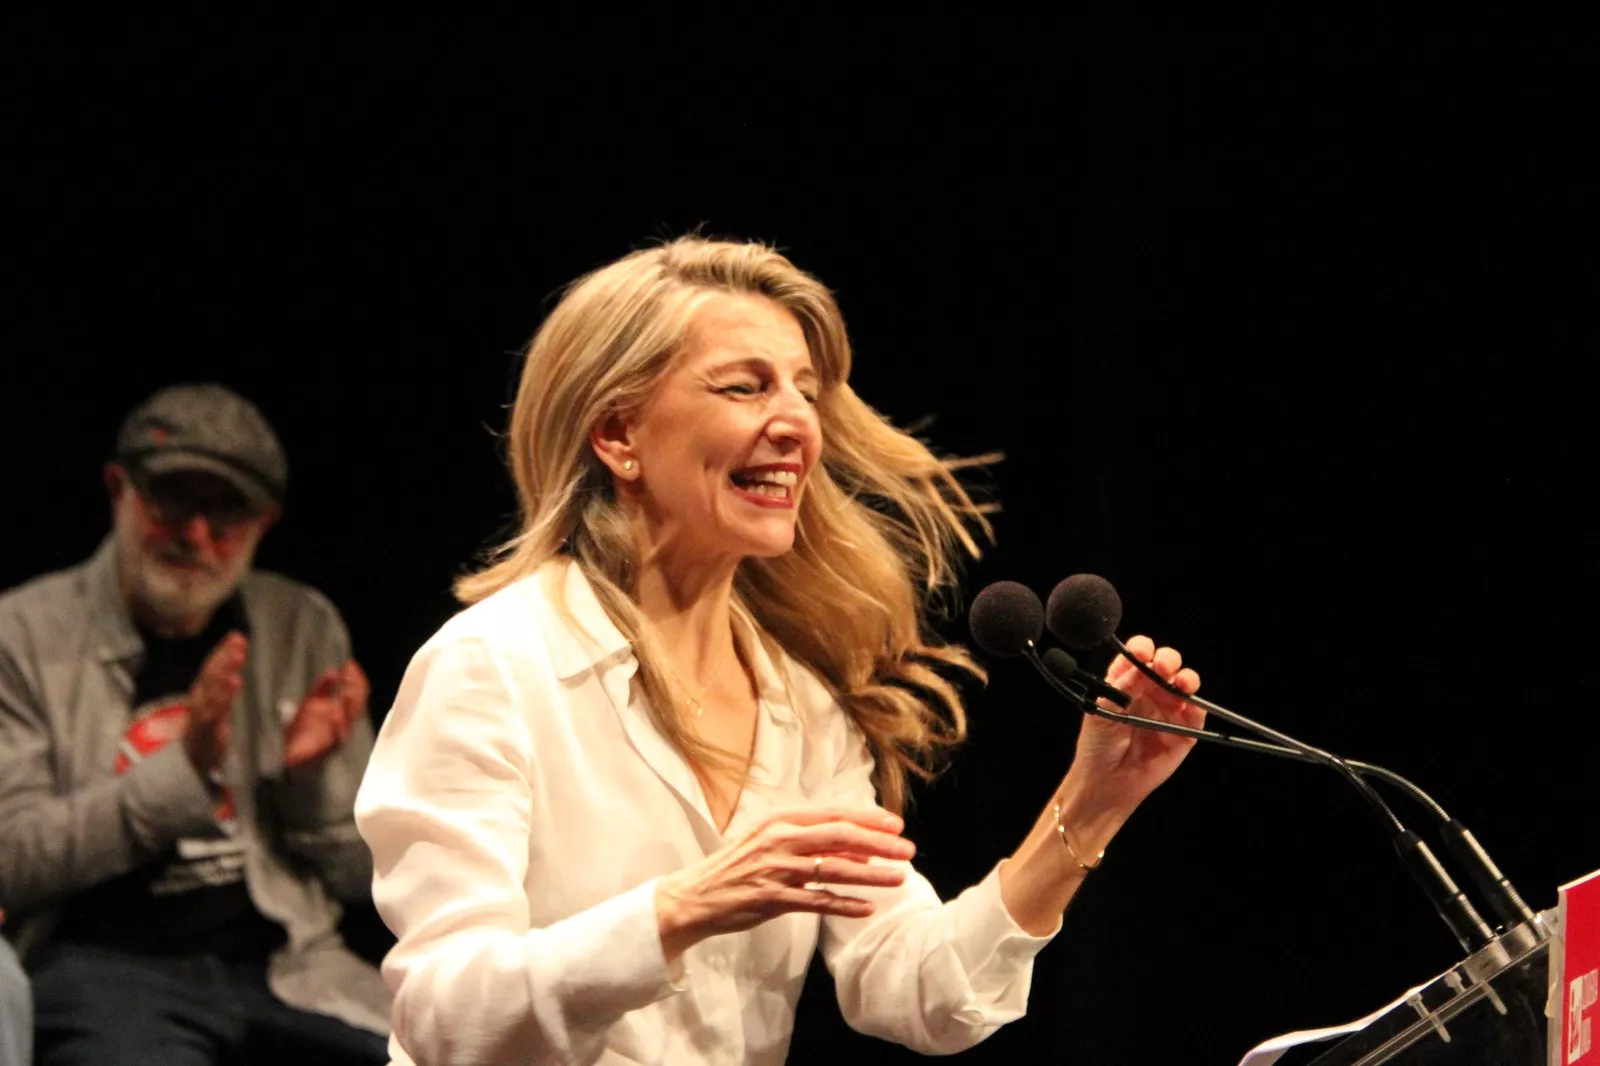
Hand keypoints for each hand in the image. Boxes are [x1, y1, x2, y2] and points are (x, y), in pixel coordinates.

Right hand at [183, 632, 246, 775]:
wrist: (191, 760)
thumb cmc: (205, 727)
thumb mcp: (215, 703)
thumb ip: (223, 683)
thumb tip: (236, 657)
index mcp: (202, 690)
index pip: (212, 666)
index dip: (223, 650)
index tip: (237, 636)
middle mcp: (200, 697)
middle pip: (211, 673)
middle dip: (225, 656)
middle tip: (239, 641)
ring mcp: (202, 712)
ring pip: (213, 688)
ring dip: (225, 671)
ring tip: (238, 657)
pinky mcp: (206, 727)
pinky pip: (215, 709)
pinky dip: (224, 695)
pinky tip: (234, 683)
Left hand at [284, 659, 369, 770]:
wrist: (292, 757)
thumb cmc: (304, 731)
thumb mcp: (311, 703)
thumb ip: (323, 688)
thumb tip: (333, 671)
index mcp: (341, 711)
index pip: (356, 693)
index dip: (355, 678)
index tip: (350, 665)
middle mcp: (343, 722)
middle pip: (357, 703)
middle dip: (355, 687)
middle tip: (350, 674)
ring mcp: (337, 735)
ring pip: (350, 718)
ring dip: (350, 704)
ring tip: (347, 691)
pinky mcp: (328, 748)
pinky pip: (337, 737)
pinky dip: (338, 726)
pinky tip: (336, 714)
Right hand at [654, 806, 914, 961]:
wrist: (696, 896)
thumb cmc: (738, 866)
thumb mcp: (770, 840)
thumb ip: (810, 839)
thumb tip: (858, 844)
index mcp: (780, 819)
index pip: (833, 814)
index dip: (867, 818)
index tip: (896, 824)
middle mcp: (780, 839)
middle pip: (839, 837)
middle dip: (879, 843)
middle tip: (908, 850)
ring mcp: (776, 869)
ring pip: (834, 869)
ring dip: (870, 874)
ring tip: (898, 879)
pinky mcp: (772, 898)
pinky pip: (817, 902)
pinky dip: (844, 905)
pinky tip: (867, 908)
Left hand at [1065, 635, 1203, 820]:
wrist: (1106, 782)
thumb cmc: (1097, 745)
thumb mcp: (1101, 713)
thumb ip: (1120, 689)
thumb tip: (1140, 668)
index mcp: (1126, 680)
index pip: (1138, 654)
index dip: (1142, 649)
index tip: (1142, 652)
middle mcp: (1149, 691)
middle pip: (1166, 664)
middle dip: (1168, 659)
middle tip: (1162, 667)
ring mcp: (1168, 710)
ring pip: (1185, 684)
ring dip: (1187, 678)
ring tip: (1181, 683)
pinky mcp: (1183, 731)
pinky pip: (1196, 714)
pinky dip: (1197, 706)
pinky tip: (1190, 704)